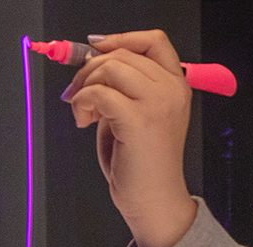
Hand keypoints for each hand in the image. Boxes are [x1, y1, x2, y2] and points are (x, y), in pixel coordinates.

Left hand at [63, 30, 197, 246]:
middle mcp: (171, 90)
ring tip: (84, 112)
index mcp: (176, 86)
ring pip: (110, 68)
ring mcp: (157, 103)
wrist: (154, 201)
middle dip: (90, 70)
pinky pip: (99, 93)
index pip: (155, 41)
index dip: (122, 38)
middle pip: (122, 54)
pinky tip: (83, 122)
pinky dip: (82, 103)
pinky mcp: (138, 120)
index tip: (96, 48)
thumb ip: (121, 90)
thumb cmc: (141, 166)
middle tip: (77, 95)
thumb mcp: (135, 116)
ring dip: (85, 86)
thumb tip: (91, 67)